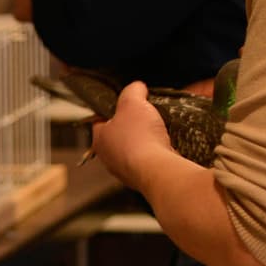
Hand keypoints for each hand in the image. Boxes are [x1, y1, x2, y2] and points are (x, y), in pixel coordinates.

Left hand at [90, 82, 175, 196]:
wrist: (158, 169)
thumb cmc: (140, 137)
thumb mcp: (133, 102)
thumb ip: (133, 91)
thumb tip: (137, 88)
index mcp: (99, 139)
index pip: (100, 119)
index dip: (114, 107)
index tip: (128, 102)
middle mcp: (108, 158)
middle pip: (119, 134)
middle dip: (133, 123)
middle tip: (146, 113)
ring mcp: (125, 170)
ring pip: (135, 148)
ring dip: (147, 138)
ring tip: (159, 128)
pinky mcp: (142, 178)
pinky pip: (148, 160)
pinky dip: (156, 152)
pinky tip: (165, 144)